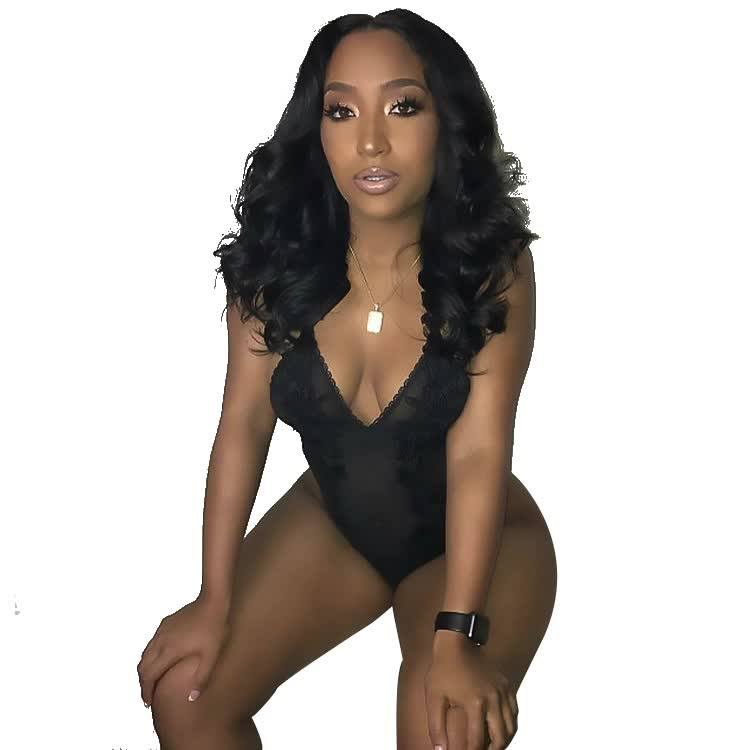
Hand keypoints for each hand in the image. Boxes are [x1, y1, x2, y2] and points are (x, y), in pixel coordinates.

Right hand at [137, 595, 230, 707]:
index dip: (146, 691)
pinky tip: (160, 659)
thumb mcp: (212, 655)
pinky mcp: (166, 623)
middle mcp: (161, 641)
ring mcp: (162, 631)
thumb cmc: (214, 627)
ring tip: (153, 680)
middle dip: (143, 683)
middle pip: (142, 667)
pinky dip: (150, 656)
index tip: (149, 703)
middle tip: (149, 696)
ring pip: (145, 654)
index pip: (149, 675)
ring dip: (146, 669)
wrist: (213, 600)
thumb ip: (202, 677)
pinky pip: (152, 643)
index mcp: (169, 651)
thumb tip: (192, 698)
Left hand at [424, 634, 518, 749]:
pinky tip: (499, 728)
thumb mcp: (433, 697)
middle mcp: (492, 699)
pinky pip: (514, 711)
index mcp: (475, 703)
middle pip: (500, 738)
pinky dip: (510, 724)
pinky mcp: (506, 685)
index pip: (477, 741)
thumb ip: (436, 726)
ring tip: (491, 746)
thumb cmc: (443, 669)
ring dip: (503, 740)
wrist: (456, 643)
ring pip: (511, 726)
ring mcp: (501, 691)